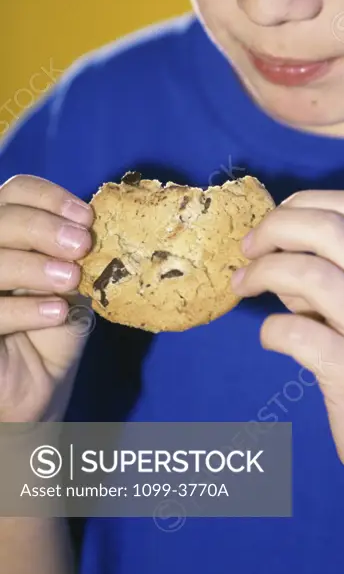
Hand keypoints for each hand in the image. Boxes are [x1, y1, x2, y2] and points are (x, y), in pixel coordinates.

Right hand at [0, 175, 93, 421]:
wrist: (39, 383)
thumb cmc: (54, 323)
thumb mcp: (71, 278)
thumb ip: (77, 248)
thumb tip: (103, 220)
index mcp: (6, 227)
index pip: (15, 190)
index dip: (48, 197)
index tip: (86, 218)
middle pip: (0, 217)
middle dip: (43, 227)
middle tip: (81, 246)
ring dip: (34, 265)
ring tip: (70, 279)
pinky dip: (23, 308)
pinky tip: (55, 312)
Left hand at [232, 190, 343, 490]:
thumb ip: (327, 275)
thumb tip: (273, 250)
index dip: (301, 202)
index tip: (272, 221)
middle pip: (329, 229)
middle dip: (275, 228)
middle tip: (247, 248)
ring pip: (312, 274)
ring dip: (264, 272)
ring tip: (242, 286)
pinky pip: (297, 334)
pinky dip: (271, 329)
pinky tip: (271, 339)